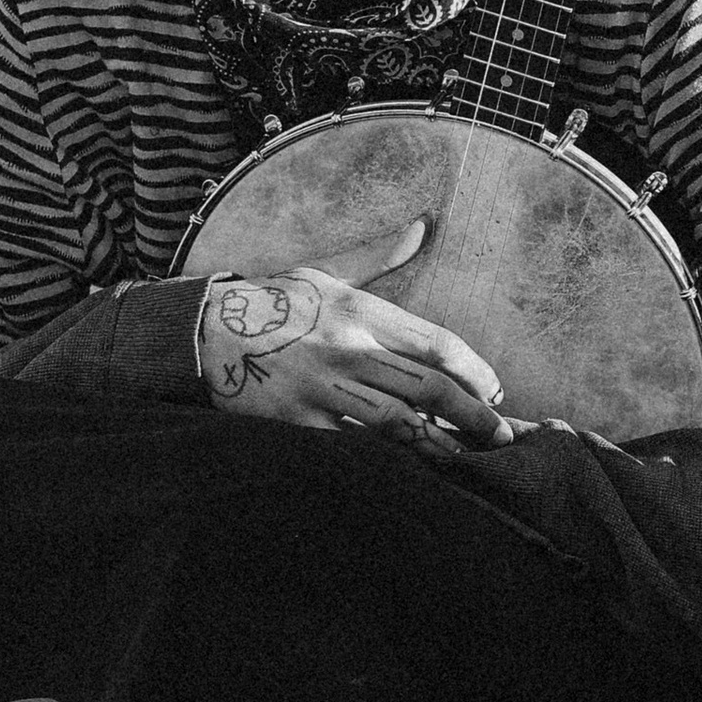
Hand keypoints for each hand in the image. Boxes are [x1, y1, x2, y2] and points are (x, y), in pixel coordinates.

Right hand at [194, 221, 513, 448]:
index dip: (475, 370)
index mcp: (358, 311)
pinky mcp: (297, 424)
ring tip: (470, 462)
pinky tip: (414, 475)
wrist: (199, 334)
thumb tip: (424, 225)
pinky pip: (353, 449)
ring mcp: (322, 389)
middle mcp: (346, 349)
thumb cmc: (269, 302)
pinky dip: (387, 463)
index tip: (496, 390)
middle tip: (502, 435)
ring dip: (441, 446)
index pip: (436, 343)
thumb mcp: (323, 271)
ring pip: (398, 425)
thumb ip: (379, 255)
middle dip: (473, 414)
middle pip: (427, 387)